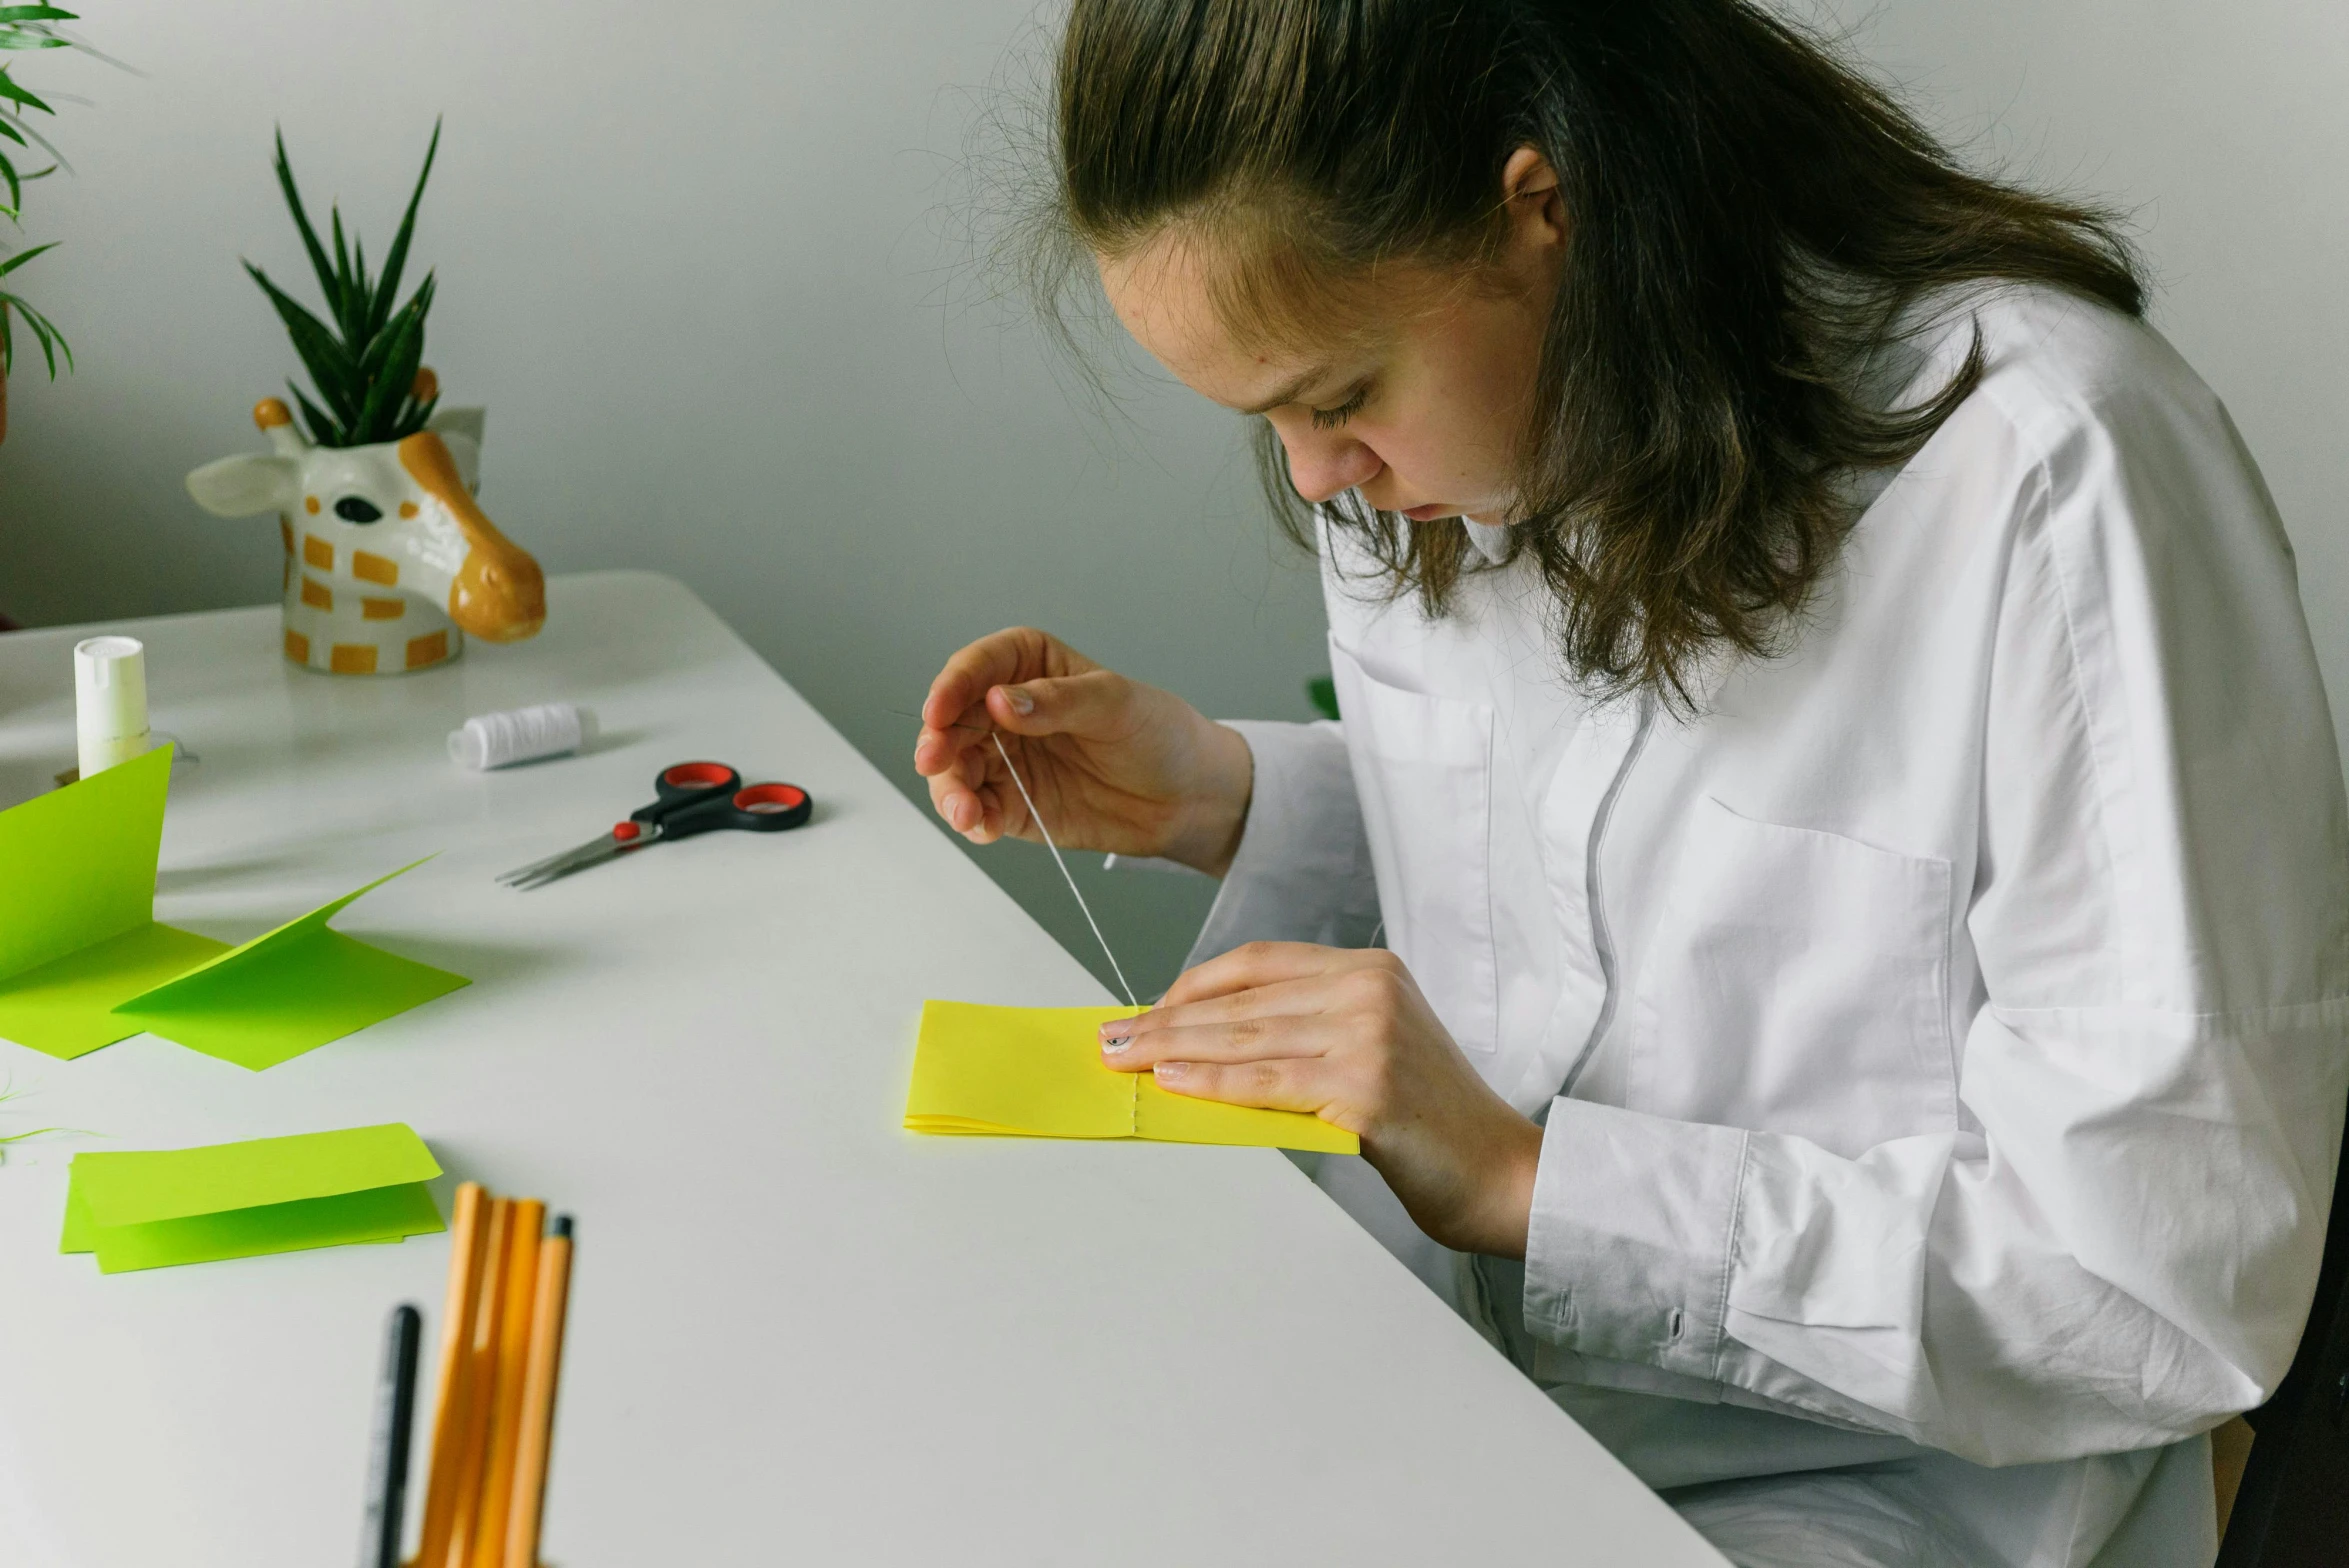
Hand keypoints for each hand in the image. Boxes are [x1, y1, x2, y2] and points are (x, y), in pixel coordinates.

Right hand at [914, 627, 1253, 875]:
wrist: (1187, 797)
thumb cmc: (1159, 733)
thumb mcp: (1116, 704)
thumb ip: (1057, 701)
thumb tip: (1001, 701)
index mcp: (1029, 665)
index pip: (977, 668)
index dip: (951, 688)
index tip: (940, 712)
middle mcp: (1007, 710)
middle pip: (953, 721)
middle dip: (939, 743)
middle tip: (935, 763)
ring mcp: (1007, 758)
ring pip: (955, 769)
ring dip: (949, 789)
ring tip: (965, 810)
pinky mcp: (1013, 803)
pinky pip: (978, 809)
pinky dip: (972, 819)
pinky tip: (982, 825)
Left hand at [1098, 943, 1541, 1257]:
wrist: (1502, 1173)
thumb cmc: (1432, 1124)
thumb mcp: (1369, 1053)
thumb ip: (1302, 1038)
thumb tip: (1201, 1051)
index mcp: (1371, 969)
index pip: (1260, 962)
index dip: (1195, 985)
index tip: (1147, 1008)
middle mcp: (1369, 989)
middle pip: (1242, 1001)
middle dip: (1166, 1021)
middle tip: (1110, 1037)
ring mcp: (1368, 1035)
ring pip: (1244, 1039)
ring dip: (1171, 1050)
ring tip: (1123, 1061)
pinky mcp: (1364, 1087)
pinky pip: (1265, 1084)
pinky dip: (1210, 1083)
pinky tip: (1170, 1083)